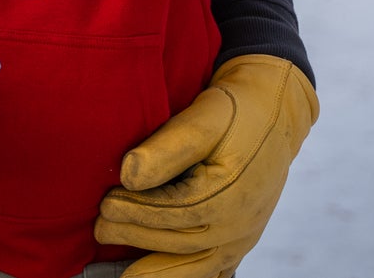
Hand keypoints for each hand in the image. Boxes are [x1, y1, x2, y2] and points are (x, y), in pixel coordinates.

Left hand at [96, 55, 317, 276]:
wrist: (273, 114)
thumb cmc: (234, 112)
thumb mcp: (202, 117)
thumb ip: (167, 148)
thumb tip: (128, 175)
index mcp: (230, 193)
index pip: (174, 212)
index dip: (136, 211)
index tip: (105, 204)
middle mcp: (240, 225)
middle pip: (179, 242)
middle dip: (135, 236)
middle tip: (100, 227)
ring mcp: (242, 238)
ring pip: (195, 267)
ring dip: (157, 270)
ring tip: (122, 270)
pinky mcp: (240, 242)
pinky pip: (212, 271)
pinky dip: (185, 275)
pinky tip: (156, 275)